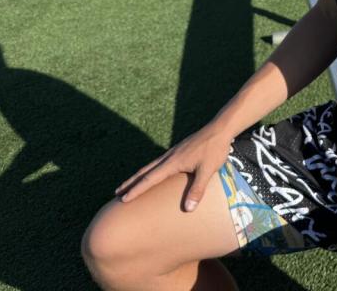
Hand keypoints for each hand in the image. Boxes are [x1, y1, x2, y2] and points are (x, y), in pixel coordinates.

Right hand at [114, 123, 231, 211]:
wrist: (220, 129)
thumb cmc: (214, 149)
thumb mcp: (207, 170)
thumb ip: (197, 189)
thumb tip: (187, 209)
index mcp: (173, 162)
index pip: (150, 178)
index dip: (136, 189)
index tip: (123, 198)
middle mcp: (169, 157)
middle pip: (145, 171)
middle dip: (131, 182)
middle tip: (116, 193)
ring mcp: (173, 152)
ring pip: (151, 166)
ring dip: (139, 175)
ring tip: (130, 184)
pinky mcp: (179, 150)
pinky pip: (160, 163)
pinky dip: (151, 170)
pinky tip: (154, 173)